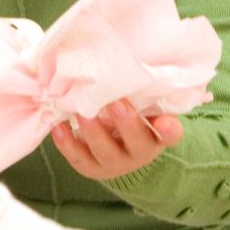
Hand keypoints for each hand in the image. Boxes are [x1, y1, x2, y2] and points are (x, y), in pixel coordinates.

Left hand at [50, 100, 182, 181]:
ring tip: (82, 113)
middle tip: (115, 103)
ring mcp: (115, 163)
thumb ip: (142, 93)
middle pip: (137, 142)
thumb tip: (129, 62)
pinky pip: (78, 158)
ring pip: (105, 151)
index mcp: (158, 135)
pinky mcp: (91, 167)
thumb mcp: (142, 107)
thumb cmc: (132, 117)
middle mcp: (140, 152)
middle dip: (126, 123)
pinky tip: (59, 127)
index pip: (170, 135)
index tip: (166, 122)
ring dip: (93, 131)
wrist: (117, 148)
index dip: (169, 130)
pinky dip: (67, 143)